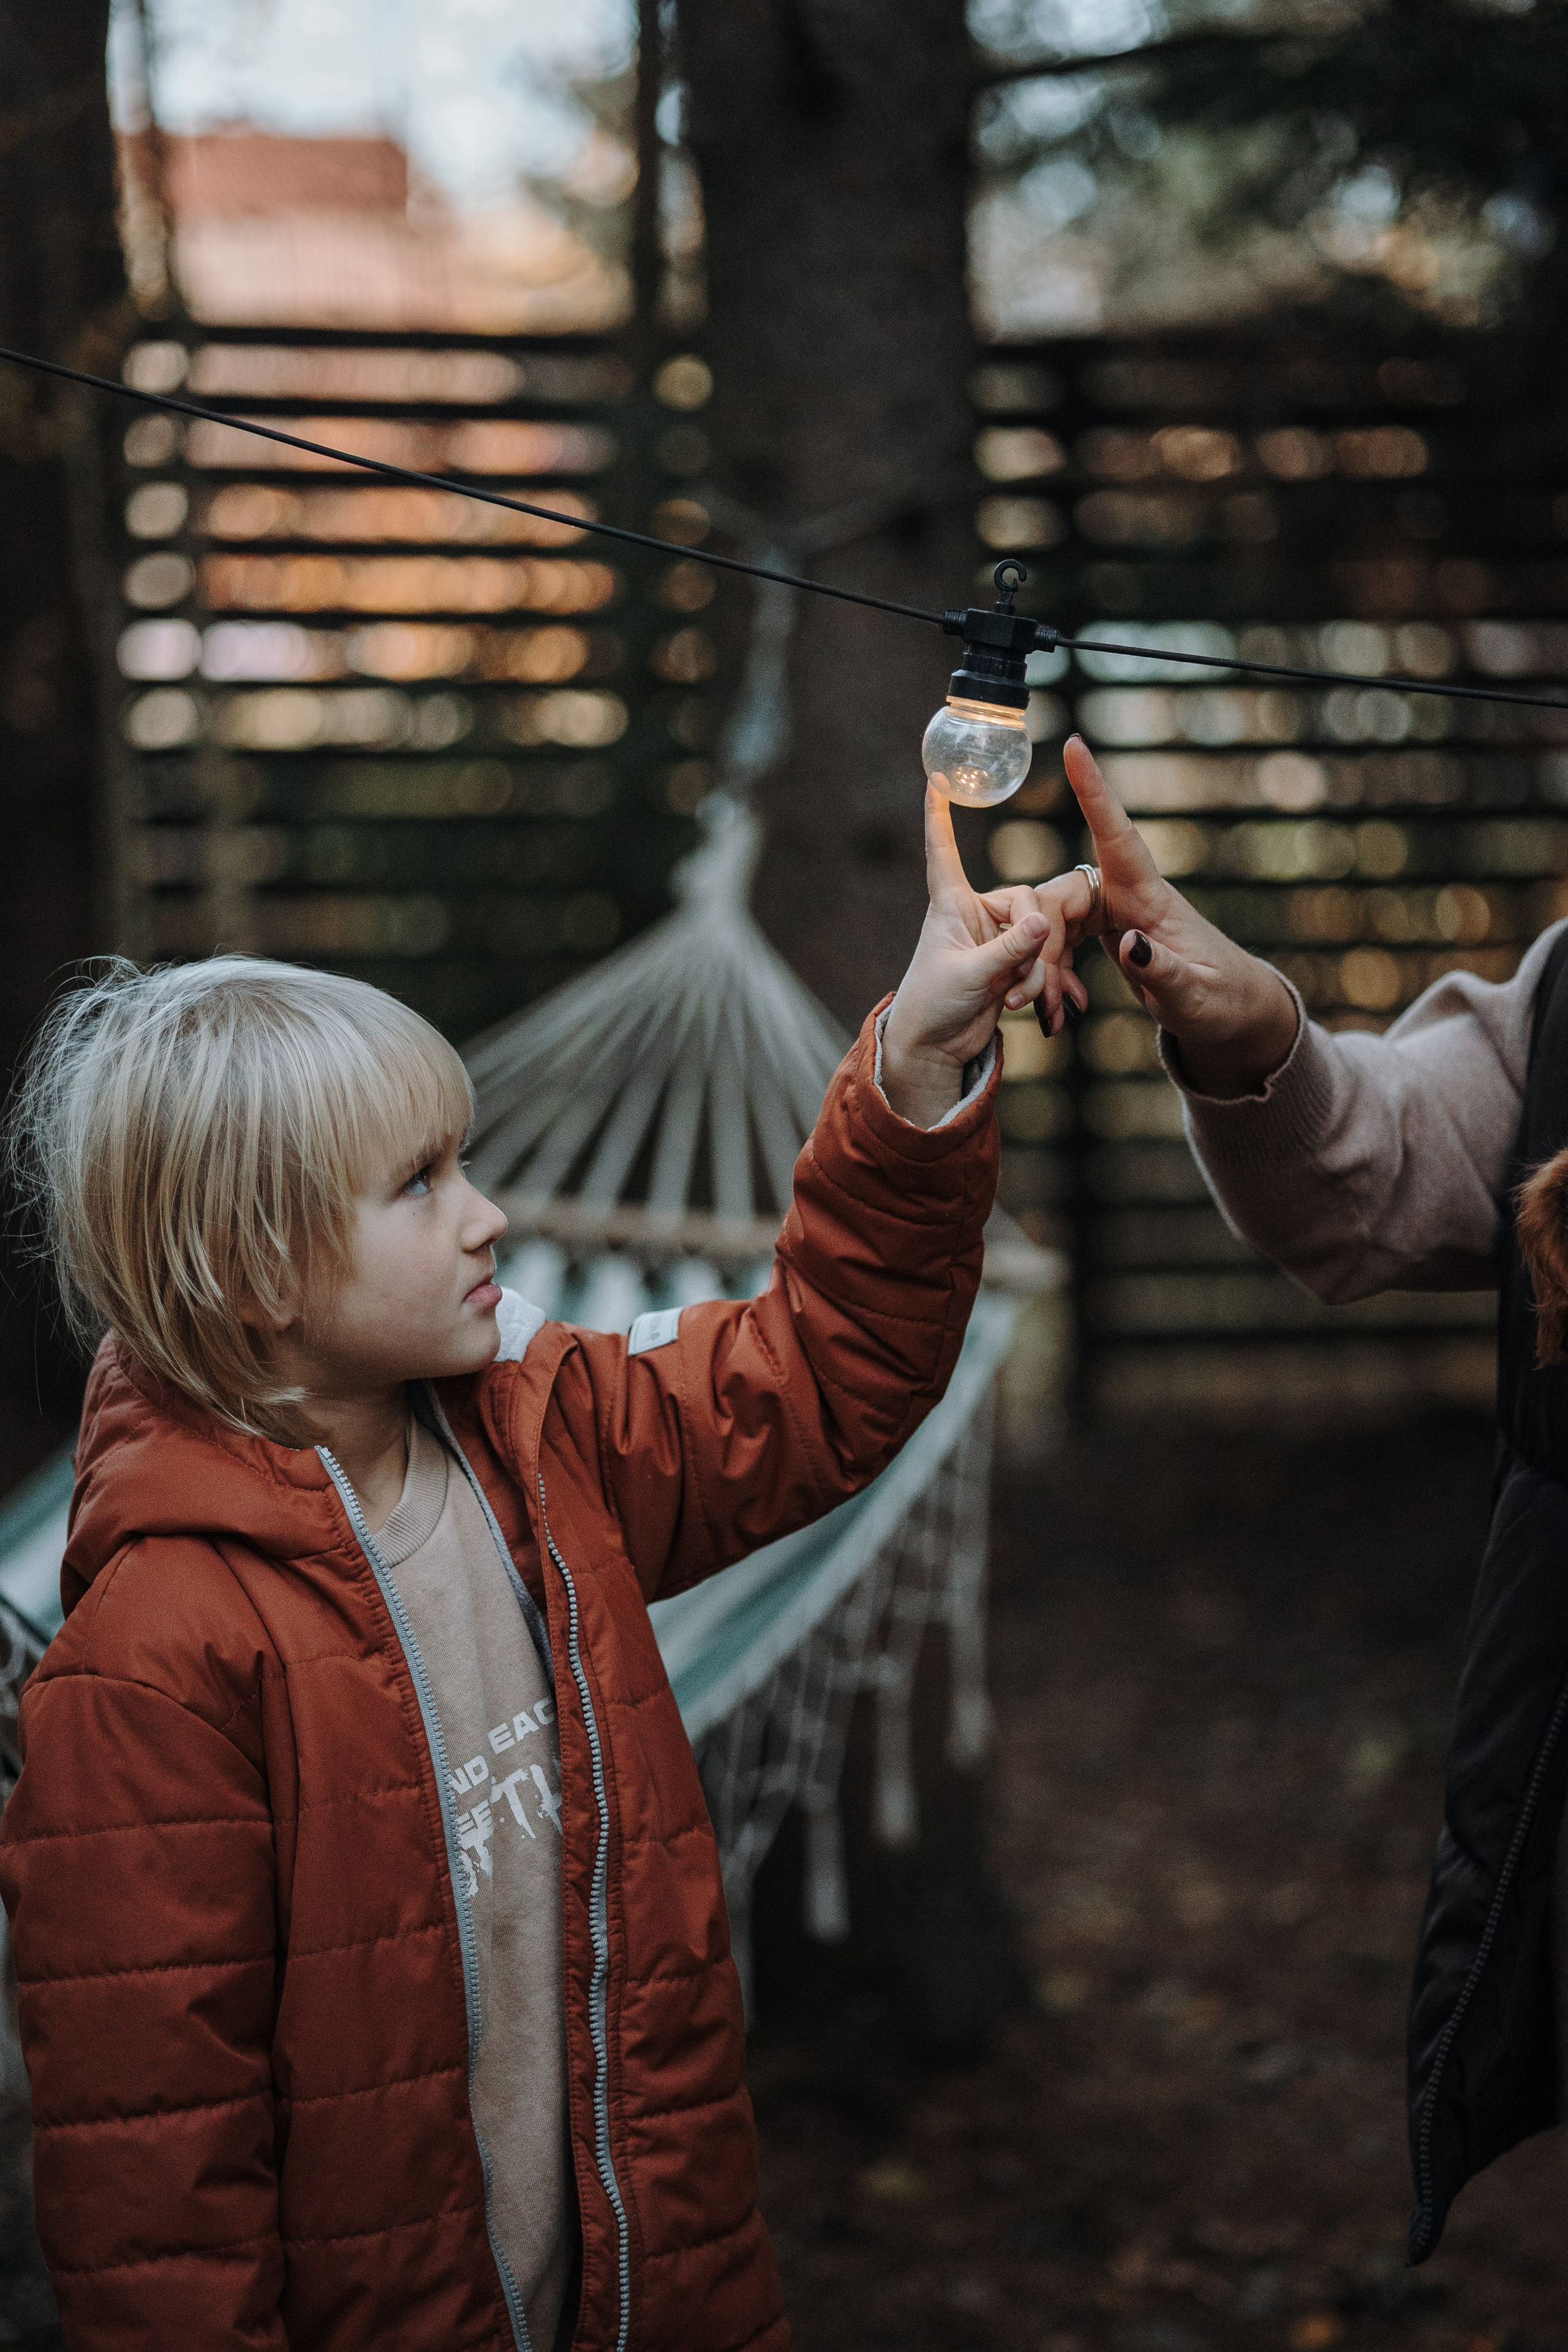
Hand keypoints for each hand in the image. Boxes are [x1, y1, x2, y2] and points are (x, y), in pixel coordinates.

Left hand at [880, 786, 1050, 1127]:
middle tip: (1017, 979)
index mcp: (948, 905)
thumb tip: (1044, 920)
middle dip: (1031, 941)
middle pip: (1025, 900)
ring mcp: (995, 937)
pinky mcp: (1012, 961)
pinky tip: (1034, 1006)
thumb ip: (1010, 949)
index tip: (936, 779)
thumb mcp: (971, 976)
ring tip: (1017, 999)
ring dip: (1035, 969)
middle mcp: (973, 913)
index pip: (942, 850)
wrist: (935, 1048)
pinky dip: (1041, 982)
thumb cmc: (934, 1006)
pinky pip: (1042, 959)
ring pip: (1039, 934)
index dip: (939, 815)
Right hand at [1035, 736, 1298, 1097]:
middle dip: (1039, 942)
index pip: (1119, 836)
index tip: (1075, 745)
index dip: (1095, 792)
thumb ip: (1163, 971)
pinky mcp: (1108, 931)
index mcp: (1153, 900)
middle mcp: (1130, 897)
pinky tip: (1059, 1009)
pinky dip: (1052, 974)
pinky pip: (1062, 941)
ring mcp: (1117, 912)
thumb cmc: (1223, 1003)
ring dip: (1042, 967)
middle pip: (1062, 895)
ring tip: (1048, 1015)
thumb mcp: (1195, 998)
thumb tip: (1127, 941)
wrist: (1235, 1017)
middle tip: (1034, 999)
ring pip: (1055, 921)